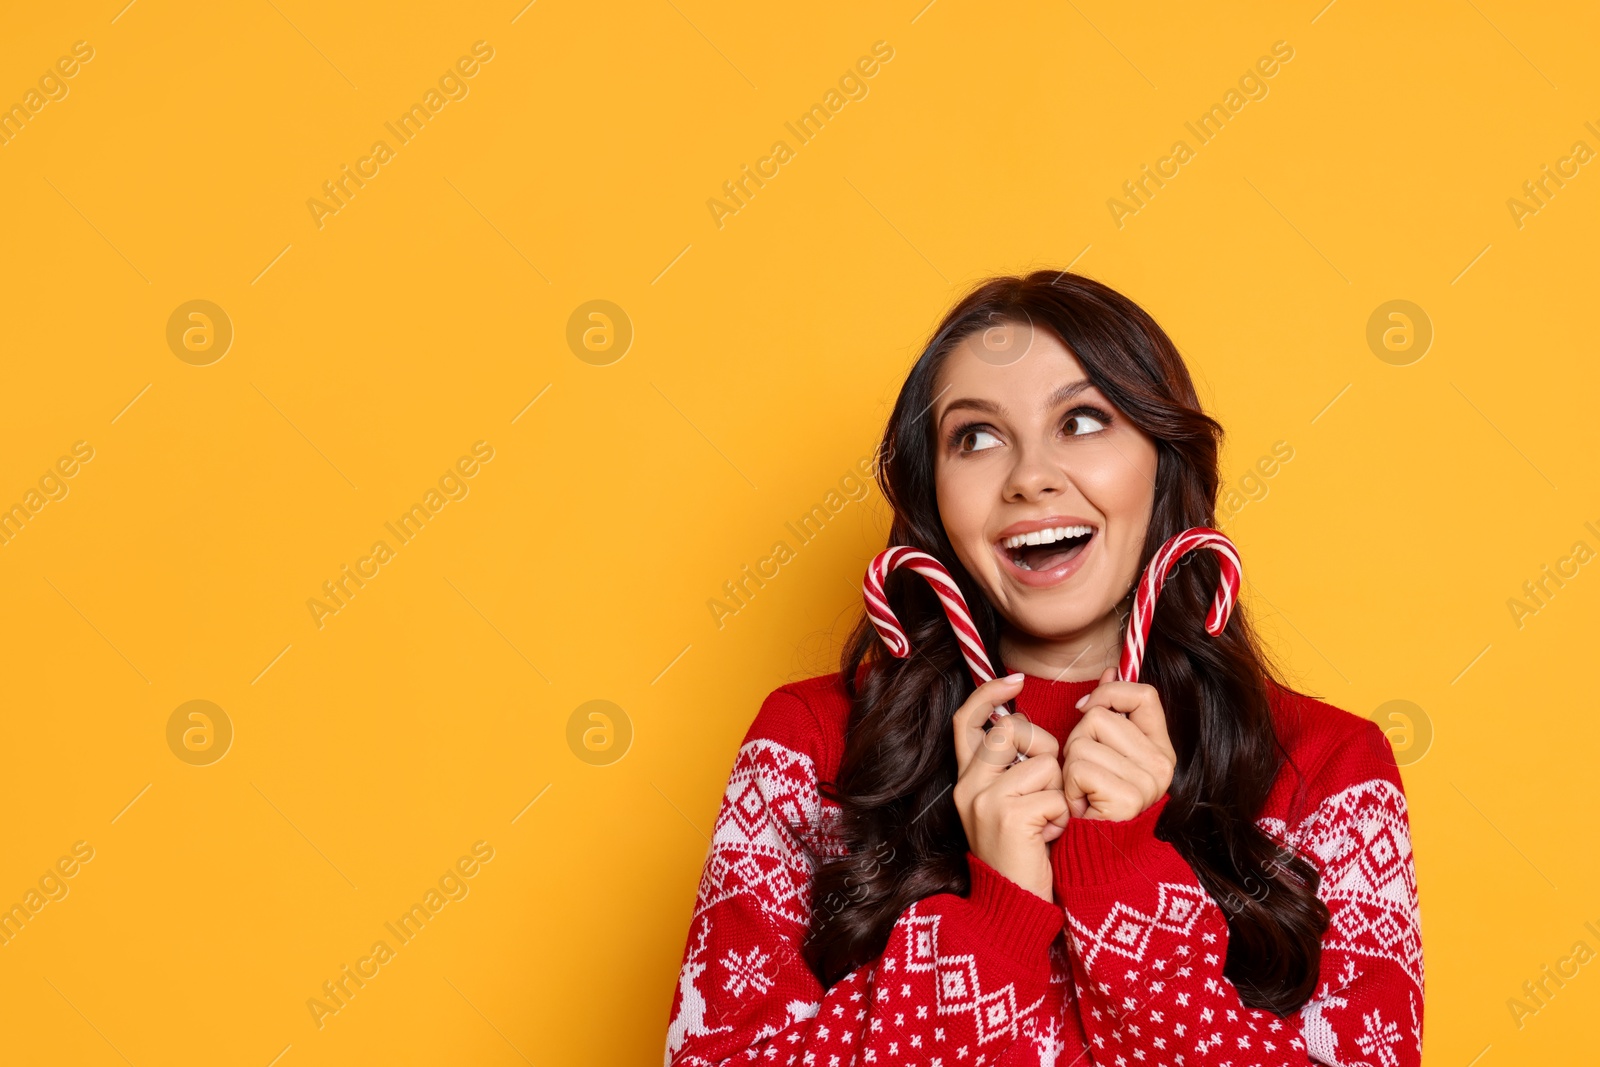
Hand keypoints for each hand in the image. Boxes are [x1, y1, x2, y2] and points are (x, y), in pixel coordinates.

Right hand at [951, 674, 1068, 900]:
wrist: (1013, 907)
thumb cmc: (1023, 852)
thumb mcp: (1008, 804)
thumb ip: (1015, 765)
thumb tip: (1029, 717)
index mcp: (967, 780)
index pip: (967, 719)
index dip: (989, 694)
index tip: (1016, 680)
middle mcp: (968, 786)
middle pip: (1013, 731)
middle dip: (1044, 750)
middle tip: (1048, 786)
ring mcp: (984, 800)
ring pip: (1043, 762)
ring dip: (1058, 791)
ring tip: (1048, 821)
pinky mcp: (1008, 816)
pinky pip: (1054, 794)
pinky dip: (1062, 816)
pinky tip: (1050, 837)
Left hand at [1061, 666, 1176, 820]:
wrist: (1094, 857)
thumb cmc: (1093, 802)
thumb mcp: (1104, 752)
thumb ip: (1111, 713)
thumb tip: (1110, 669)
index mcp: (1161, 750)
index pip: (1144, 694)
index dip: (1110, 692)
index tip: (1087, 709)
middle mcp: (1162, 765)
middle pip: (1100, 716)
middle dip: (1077, 740)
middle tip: (1084, 775)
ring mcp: (1148, 782)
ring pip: (1084, 740)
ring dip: (1069, 767)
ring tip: (1081, 792)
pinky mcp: (1127, 798)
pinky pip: (1078, 768)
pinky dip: (1068, 787)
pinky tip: (1079, 806)